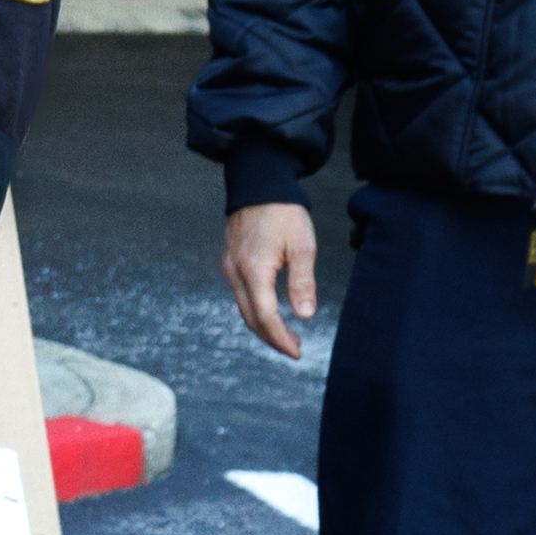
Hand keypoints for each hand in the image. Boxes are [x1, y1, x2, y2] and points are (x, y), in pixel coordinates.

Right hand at [222, 203, 320, 361]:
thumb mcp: (302, 246)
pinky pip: (240, 295)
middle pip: (250, 318)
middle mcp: (236, 272)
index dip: (280, 338)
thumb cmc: (283, 212)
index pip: (265, 316)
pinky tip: (270, 312)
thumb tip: (305, 316)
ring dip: (263, 326)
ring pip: (243, 308)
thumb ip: (302, 282)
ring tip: (285, 335)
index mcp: (254, 270)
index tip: (296, 350)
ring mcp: (230, 267)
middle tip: (294, 349)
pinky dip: (255, 310)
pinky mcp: (230, 262)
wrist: (259, 184)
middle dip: (271, 338)